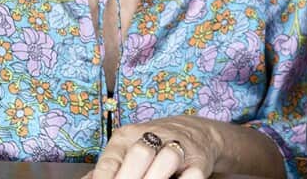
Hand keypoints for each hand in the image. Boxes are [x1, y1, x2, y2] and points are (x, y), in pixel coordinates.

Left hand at [91, 114, 220, 178]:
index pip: (111, 160)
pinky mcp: (199, 161)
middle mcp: (154, 136)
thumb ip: (107, 169)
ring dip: (156, 177)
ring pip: (168, 157)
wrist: (195, 131)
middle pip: (140, 154)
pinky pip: (193, 175)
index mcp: (127, 136)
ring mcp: (179, 147)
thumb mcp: (125, 150)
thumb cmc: (152, 145)